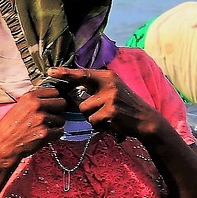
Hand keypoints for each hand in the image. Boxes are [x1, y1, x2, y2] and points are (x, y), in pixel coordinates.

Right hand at [0, 83, 65, 165]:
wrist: (3, 145)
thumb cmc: (8, 128)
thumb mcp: (18, 107)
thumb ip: (33, 102)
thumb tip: (49, 100)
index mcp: (29, 97)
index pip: (54, 91)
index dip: (55, 99)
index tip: (53, 103)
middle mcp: (37, 105)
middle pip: (62, 103)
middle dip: (58, 110)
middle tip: (51, 116)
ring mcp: (42, 119)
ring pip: (61, 119)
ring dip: (56, 124)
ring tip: (44, 128)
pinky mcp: (45, 133)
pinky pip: (60, 131)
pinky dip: (55, 135)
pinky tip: (45, 135)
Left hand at [48, 66, 163, 138]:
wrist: (145, 119)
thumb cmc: (125, 106)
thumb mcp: (113, 90)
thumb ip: (96, 88)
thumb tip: (73, 92)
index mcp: (107, 77)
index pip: (82, 74)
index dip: (65, 73)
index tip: (50, 71)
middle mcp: (108, 84)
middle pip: (80, 99)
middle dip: (83, 109)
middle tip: (94, 112)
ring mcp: (110, 97)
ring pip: (85, 112)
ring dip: (93, 119)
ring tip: (107, 118)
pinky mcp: (111, 111)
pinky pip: (94, 121)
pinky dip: (100, 126)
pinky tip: (112, 123)